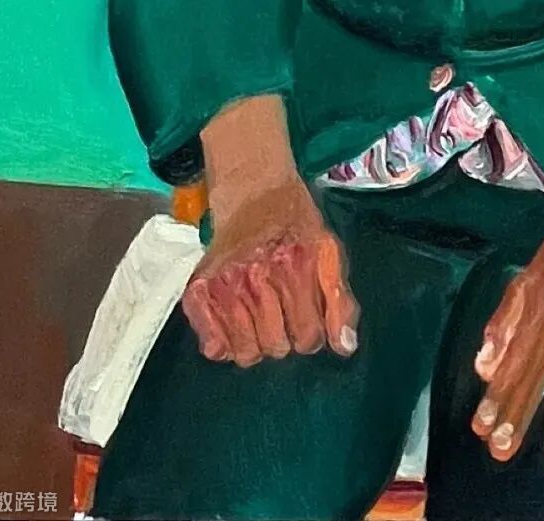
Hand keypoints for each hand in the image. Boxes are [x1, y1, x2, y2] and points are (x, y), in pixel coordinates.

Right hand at [183, 175, 359, 366]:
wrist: (253, 189)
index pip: (309, 337)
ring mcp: (225, 283)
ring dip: (256, 342)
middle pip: (277, 347)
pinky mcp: (198, 289)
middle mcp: (258, 275)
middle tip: (281, 312)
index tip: (306, 318)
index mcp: (296, 265)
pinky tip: (234, 323)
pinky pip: (213, 347)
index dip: (311, 334)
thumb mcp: (328, 251)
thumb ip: (340, 300)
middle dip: (284, 337)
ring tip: (259, 317)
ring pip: (246, 352)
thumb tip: (345, 347)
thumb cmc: (295, 224)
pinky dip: (223, 343)